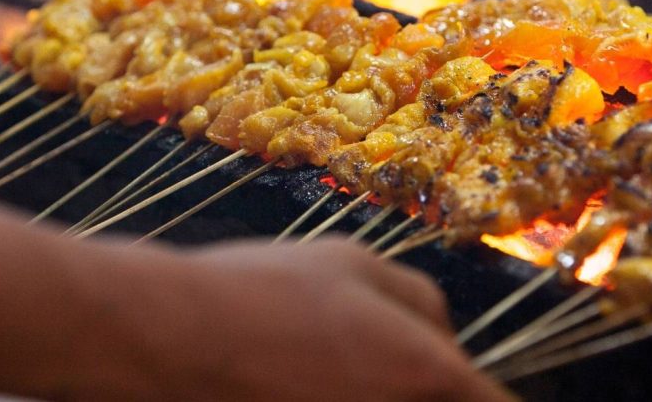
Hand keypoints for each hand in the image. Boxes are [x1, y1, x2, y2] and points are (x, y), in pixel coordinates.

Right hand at [93, 239, 513, 401]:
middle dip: (432, 392)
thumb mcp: (354, 264)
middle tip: (385, 367)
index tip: (466, 389)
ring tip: (333, 370)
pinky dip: (344, 401)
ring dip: (383, 396)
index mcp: (430, 375)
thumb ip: (421, 302)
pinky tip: (306, 382)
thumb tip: (446, 338)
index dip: (486, 397)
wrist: (165, 339)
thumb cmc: (262, 292)